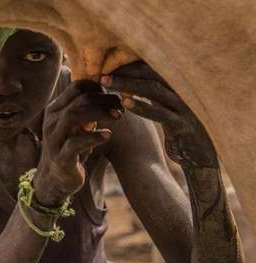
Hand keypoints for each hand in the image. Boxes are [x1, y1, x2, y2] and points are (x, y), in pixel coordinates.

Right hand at [34, 80, 121, 205]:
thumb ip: (86, 110)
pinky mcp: (61, 158)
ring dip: (99, 113)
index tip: (113, 97)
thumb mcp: (77, 126)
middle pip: (79, 100)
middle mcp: (51, 122)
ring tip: (118, 116)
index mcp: (55, 110)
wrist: (55, 179)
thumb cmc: (71, 148)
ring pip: (73, 116)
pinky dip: (94, 137)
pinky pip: (75, 144)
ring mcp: (54, 140)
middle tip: (122, 106)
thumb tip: (110, 94)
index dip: (98, 88)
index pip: (76, 87)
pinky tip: (108, 135)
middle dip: (104, 100)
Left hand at [101, 61, 217, 168]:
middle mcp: (181, 91)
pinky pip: (160, 113)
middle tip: (101, 72)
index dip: (128, 65)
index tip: (105, 66)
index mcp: (176, 86)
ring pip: (153, 89)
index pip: (150, 67)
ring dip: (127, 84)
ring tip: (105, 82)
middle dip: (125, 71)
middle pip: (150, 73)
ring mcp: (183, 107)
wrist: (201, 158)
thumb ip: (152, 98)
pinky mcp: (183, 125)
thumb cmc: (178, 133)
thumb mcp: (165, 112)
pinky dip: (142, 106)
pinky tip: (124, 103)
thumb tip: (126, 89)